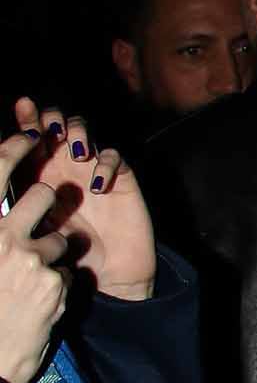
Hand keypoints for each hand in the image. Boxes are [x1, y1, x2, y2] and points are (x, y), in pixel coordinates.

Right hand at [0, 125, 71, 382]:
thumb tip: (8, 206)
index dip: (17, 145)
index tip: (32, 132)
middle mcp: (1, 237)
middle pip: (43, 195)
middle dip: (50, 203)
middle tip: (43, 219)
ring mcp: (29, 259)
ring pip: (61, 237)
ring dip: (54, 253)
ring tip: (31, 282)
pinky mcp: (54, 283)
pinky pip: (65, 271)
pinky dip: (57, 286)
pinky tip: (39, 305)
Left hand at [12, 100, 153, 302]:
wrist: (105, 275)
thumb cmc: (66, 254)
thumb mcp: (33, 224)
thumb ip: (21, 200)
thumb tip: (3, 170)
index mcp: (40, 171)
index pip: (32, 135)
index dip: (28, 118)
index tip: (22, 107)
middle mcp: (64, 164)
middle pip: (58, 123)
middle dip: (53, 118)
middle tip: (51, 130)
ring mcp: (92, 168)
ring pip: (85, 131)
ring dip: (79, 134)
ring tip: (75, 155)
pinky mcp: (120, 179)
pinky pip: (114, 157)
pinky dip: (105, 165)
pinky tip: (97, 186)